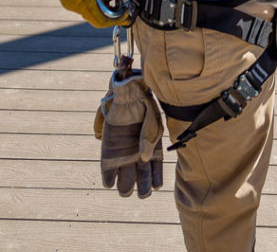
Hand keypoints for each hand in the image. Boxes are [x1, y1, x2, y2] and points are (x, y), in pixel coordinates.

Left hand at [94, 70, 163, 197]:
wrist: (128, 94)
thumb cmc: (144, 107)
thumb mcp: (153, 121)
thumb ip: (150, 139)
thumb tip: (144, 158)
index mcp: (152, 149)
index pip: (155, 170)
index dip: (155, 180)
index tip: (156, 187)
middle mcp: (137, 155)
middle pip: (141, 178)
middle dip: (142, 188)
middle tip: (142, 194)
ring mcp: (123, 154)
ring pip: (124, 178)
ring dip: (124, 187)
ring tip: (125, 191)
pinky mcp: (109, 151)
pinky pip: (108, 170)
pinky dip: (108, 178)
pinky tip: (110, 183)